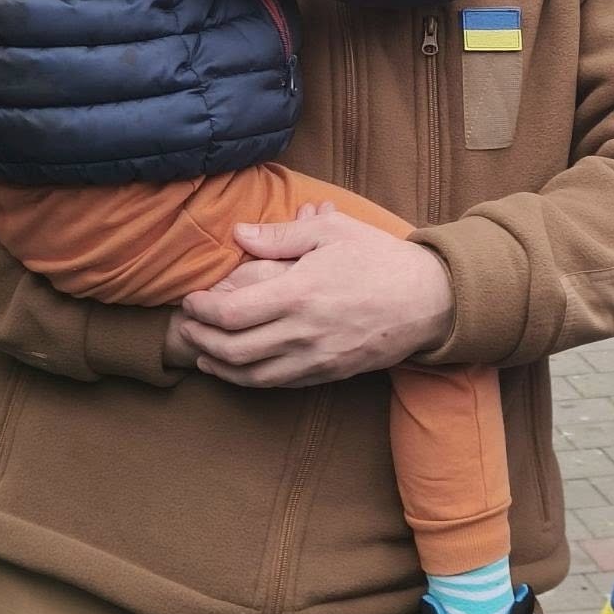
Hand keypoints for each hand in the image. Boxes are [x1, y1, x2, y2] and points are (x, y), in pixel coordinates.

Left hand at [177, 209, 454, 387]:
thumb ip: (280, 235)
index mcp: (298, 294)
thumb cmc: (378, 257)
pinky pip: (278, 383)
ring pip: (251, 375)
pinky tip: (237, 368)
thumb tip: (238, 234)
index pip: (230, 314)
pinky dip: (248, 379)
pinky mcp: (328, 373)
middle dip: (200, 340)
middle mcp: (301, 333)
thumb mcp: (331, 231)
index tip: (190, 300)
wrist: (428, 300)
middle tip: (185, 327)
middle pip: (232, 350)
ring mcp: (315, 359)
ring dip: (219, 366)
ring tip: (201, 353)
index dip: (200, 311)